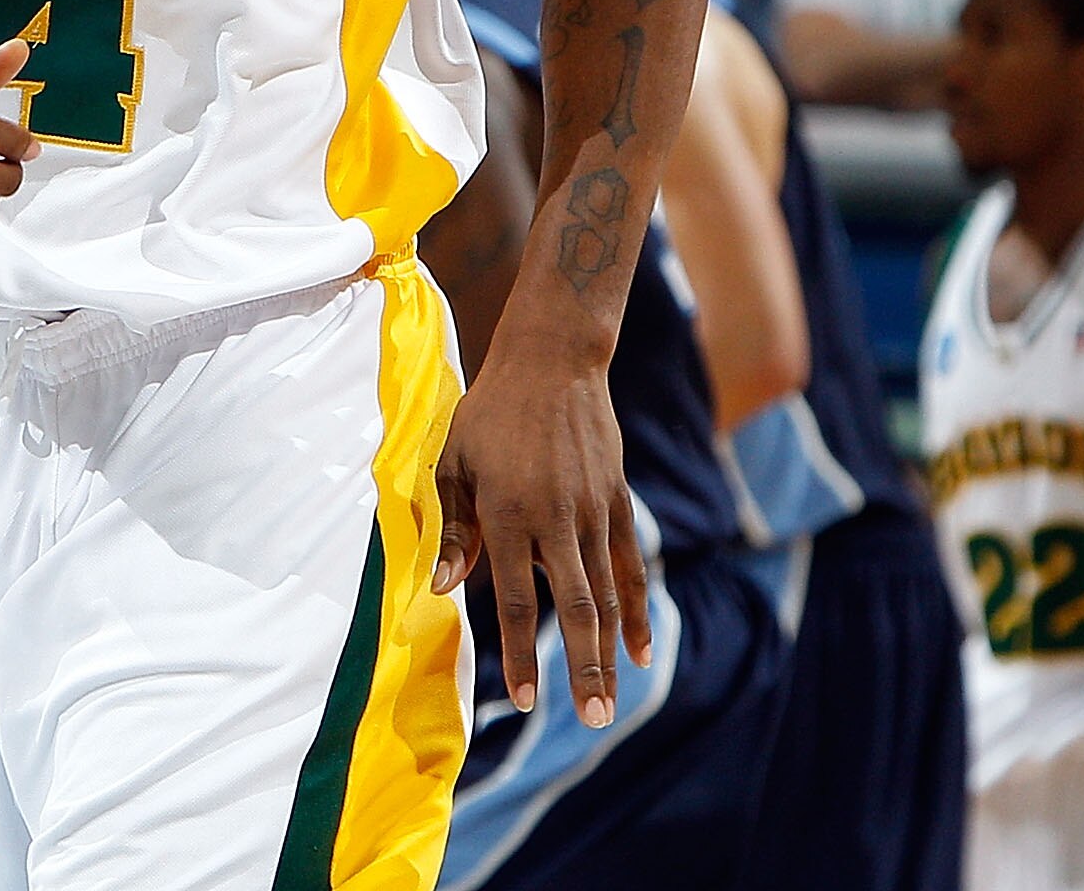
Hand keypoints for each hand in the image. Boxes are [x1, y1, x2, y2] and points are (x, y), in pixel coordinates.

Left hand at [433, 298, 652, 726]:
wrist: (553, 362)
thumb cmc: (490, 412)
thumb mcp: (454, 462)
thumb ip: (455, 528)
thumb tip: (444, 591)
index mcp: (510, 514)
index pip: (518, 602)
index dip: (519, 654)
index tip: (521, 698)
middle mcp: (557, 521)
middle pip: (574, 609)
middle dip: (580, 669)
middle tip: (591, 721)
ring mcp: (594, 512)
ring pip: (605, 595)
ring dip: (608, 652)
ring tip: (610, 702)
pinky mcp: (618, 502)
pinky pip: (629, 566)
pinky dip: (635, 610)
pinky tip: (639, 650)